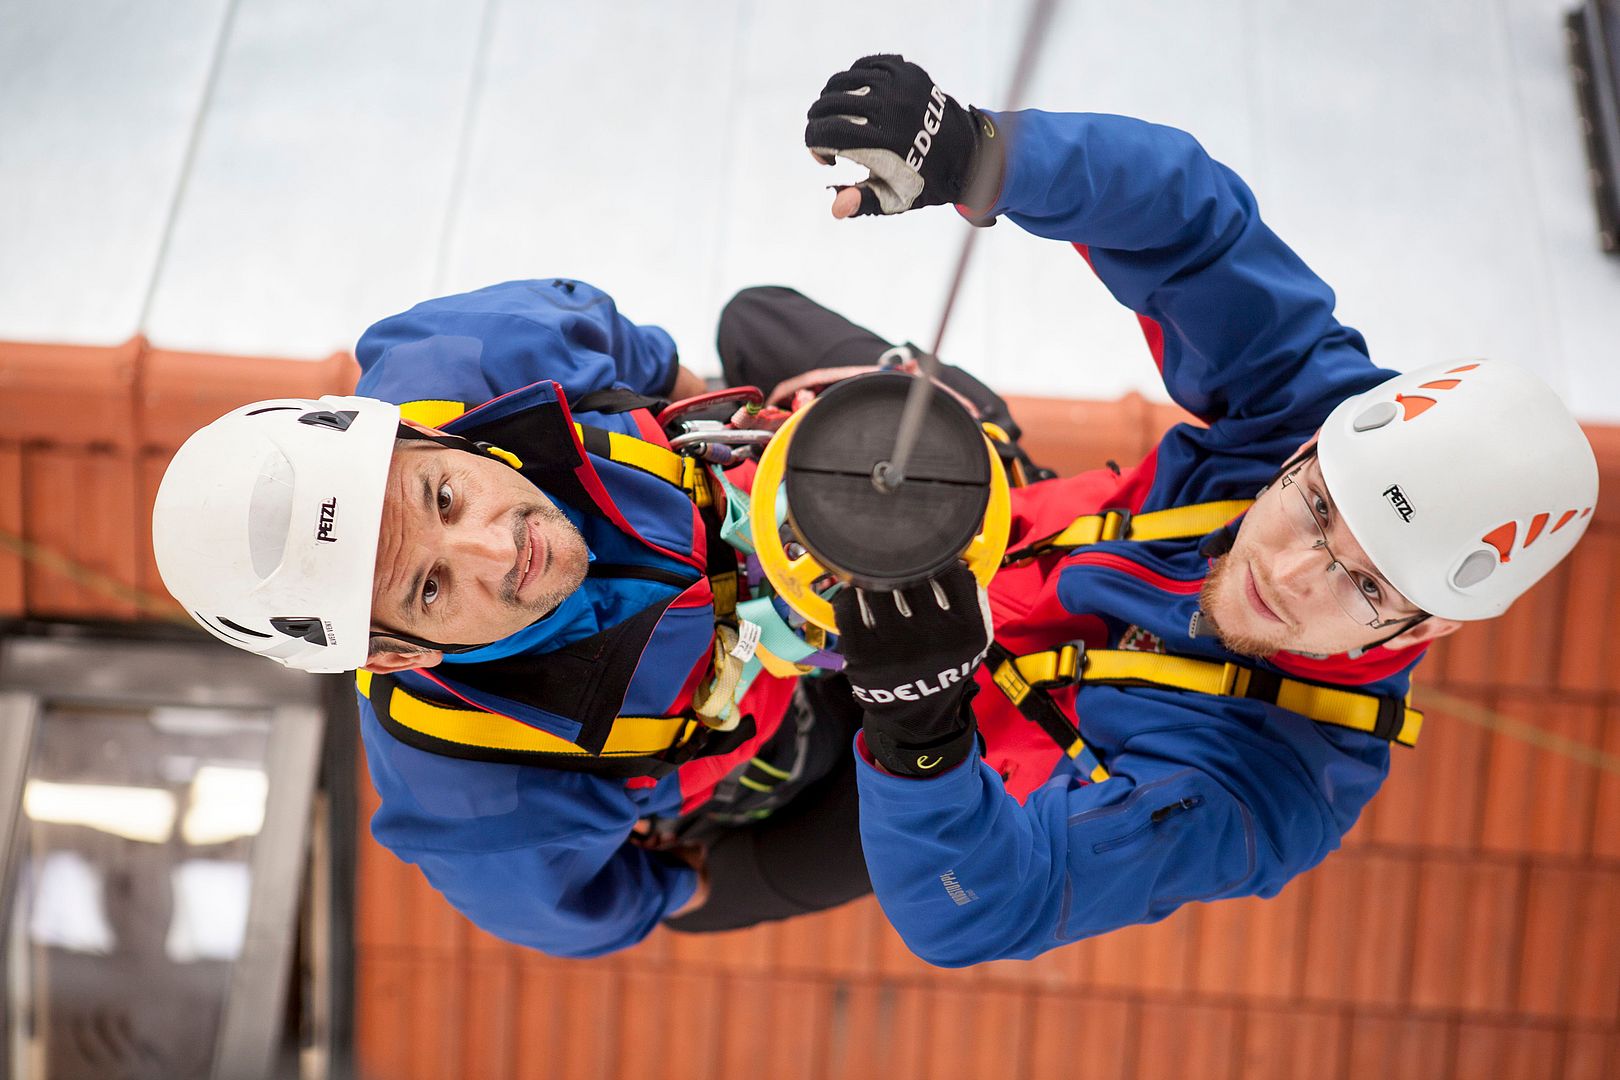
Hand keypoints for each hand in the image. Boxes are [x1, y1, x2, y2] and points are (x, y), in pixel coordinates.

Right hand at [805, 54, 997, 218]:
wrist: (969, 153)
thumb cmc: (926, 182)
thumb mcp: (895, 199)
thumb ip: (861, 202)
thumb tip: (836, 208)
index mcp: (885, 141)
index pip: (827, 132)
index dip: (814, 145)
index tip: (825, 158)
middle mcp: (891, 107)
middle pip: (829, 103)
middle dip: (817, 122)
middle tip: (826, 137)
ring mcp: (899, 84)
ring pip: (842, 81)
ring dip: (830, 100)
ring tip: (838, 118)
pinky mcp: (906, 70)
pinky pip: (863, 66)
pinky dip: (852, 81)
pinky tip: (855, 99)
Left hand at [832, 564, 991, 776]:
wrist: (917, 718)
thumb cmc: (944, 665)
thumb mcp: (971, 640)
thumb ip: (967, 598)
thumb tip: (947, 550)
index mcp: (968, 634)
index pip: (953, 574)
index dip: (939, 562)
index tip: (929, 560)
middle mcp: (935, 643)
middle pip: (913, 577)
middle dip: (903, 568)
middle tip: (893, 563)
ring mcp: (896, 652)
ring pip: (877, 589)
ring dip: (874, 579)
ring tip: (873, 577)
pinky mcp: (863, 659)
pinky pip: (848, 607)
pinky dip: (849, 595)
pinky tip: (855, 595)